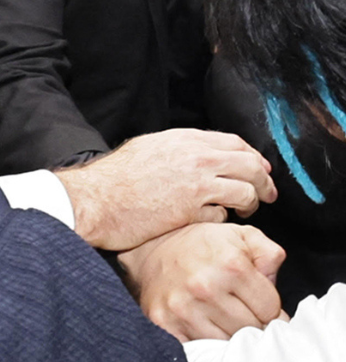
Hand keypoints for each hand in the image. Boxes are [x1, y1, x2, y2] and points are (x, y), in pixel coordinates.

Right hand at [57, 128, 275, 249]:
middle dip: (264, 181)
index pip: (236, 143)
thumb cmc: (113, 179)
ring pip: (246, 191)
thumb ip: (177, 149)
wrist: (95, 200)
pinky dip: (221, 220)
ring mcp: (197, 184)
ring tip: (245, 212)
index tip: (259, 169)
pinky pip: (223, 215)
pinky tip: (210, 222)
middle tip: (267, 194)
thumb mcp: (147, 149)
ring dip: (251, 203)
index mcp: (185, 139)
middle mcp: (197, 157)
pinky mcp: (192, 211)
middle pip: (251, 165)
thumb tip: (199, 155)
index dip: (253, 157)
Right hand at [118, 221, 285, 340]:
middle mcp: (205, 287)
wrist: (150, 249)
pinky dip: (206, 344)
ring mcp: (183, 308)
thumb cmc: (201, 245)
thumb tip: (274, 284)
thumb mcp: (240, 236)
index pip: (270, 310)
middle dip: (252, 323)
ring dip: (230, 335)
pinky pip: (199, 349)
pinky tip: (205, 328)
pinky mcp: (164, 324)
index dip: (269, 309)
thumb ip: (269, 254)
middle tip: (243, 313)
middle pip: (250, 329)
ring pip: (227, 343)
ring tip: (224, 320)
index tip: (259, 305)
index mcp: (231, 264)